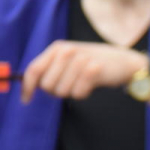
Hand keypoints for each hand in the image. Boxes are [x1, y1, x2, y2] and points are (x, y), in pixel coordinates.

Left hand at [21, 41, 145, 102]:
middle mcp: (66, 51)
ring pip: (62, 91)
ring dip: (72, 93)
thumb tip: (28, 84)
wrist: (124, 62)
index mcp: (57, 48)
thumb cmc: (93, 64)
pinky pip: (78, 93)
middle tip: (69, 87)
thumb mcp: (69, 60)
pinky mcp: (94, 70)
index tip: (26, 100)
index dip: (27, 87)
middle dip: (56, 91)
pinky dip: (83, 94)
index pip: (34, 70)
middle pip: (47, 85)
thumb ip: (50, 68)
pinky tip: (91, 85)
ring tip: (82, 83)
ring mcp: (80, 60)